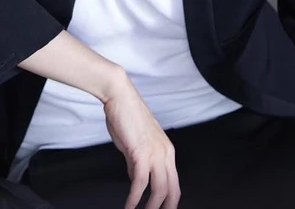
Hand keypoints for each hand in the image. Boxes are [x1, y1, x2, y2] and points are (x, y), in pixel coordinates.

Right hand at [103, 68, 179, 208]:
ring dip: (150, 207)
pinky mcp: (141, 154)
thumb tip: (135, 177)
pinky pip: (140, 183)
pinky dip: (134, 198)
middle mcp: (166, 153)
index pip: (175, 182)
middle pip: (172, 190)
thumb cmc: (125, 115)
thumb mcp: (136, 142)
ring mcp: (155, 154)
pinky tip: (129, 205)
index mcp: (167, 150)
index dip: (170, 200)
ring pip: (159, 190)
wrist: (119, 96)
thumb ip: (138, 160)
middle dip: (164, 208)